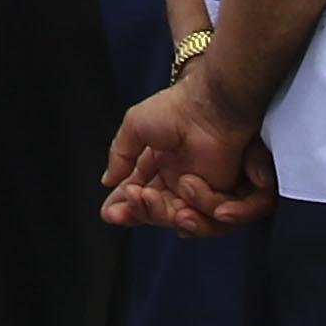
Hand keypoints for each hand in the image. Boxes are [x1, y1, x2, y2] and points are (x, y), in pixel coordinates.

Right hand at [102, 67, 272, 232]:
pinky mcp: (219, 196)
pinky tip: (181, 188)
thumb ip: (120, 155)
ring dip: (155, 213)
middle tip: (123, 206)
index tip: (108, 214)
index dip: (124, 206)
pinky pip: (202, 218)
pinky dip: (186, 212)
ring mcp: (197, 189)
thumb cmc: (174, 111)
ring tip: (145, 196)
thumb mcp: (135, 126)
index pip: (138, 194)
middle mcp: (177, 180)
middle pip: (153, 211)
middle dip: (136, 212)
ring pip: (174, 218)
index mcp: (157, 164)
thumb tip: (107, 181)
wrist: (208, 108)